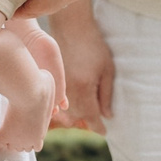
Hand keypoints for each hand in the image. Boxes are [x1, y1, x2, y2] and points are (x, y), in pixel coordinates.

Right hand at [44, 3, 114, 132]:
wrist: (71, 27)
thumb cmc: (93, 46)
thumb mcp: (107, 69)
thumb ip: (106, 94)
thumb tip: (107, 115)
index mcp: (84, 89)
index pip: (91, 117)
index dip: (98, 127)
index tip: (104, 133)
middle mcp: (69, 91)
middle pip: (78, 117)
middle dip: (88, 121)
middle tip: (98, 122)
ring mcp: (59, 86)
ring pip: (67, 111)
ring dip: (77, 114)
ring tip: (88, 112)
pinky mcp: (54, 81)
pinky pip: (59, 101)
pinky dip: (67, 105)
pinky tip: (74, 102)